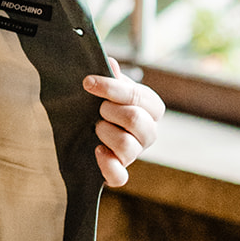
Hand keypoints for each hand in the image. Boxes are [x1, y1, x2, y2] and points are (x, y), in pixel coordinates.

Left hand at [84, 59, 164, 189]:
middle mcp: (149, 132)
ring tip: (95, 127)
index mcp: (151, 107)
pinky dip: (107, 165)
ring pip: (127, 146)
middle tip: (97, 109)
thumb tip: (110, 63)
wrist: (87, 127)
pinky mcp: (119, 173)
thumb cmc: (104, 101)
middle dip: (108, 110)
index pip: (139, 97)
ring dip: (105, 132)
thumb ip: (111, 76)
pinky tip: (96, 150)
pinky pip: (120, 177)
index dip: (111, 88)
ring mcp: (136, 154)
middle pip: (135, 120)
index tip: (87, 82)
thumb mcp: (108, 86)